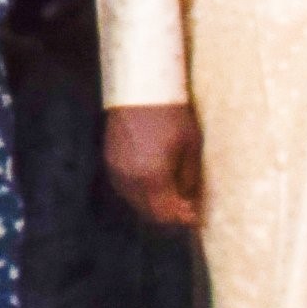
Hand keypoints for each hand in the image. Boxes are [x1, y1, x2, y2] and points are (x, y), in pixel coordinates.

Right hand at [106, 103, 204, 229]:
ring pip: (136, 202)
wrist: (140, 88)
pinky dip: (140, 191)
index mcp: (153, 177)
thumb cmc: (171, 113)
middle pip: (150, 213)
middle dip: (169, 214)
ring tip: (172, 194)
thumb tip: (190, 200)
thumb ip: (189, 179)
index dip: (183, 219)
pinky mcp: (110, 161)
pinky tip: (154, 182)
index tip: (196, 218)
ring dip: (154, 204)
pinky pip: (126, 188)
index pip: (167, 214)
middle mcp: (130, 179)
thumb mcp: (191, 147)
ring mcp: (116, 171)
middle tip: (187, 208)